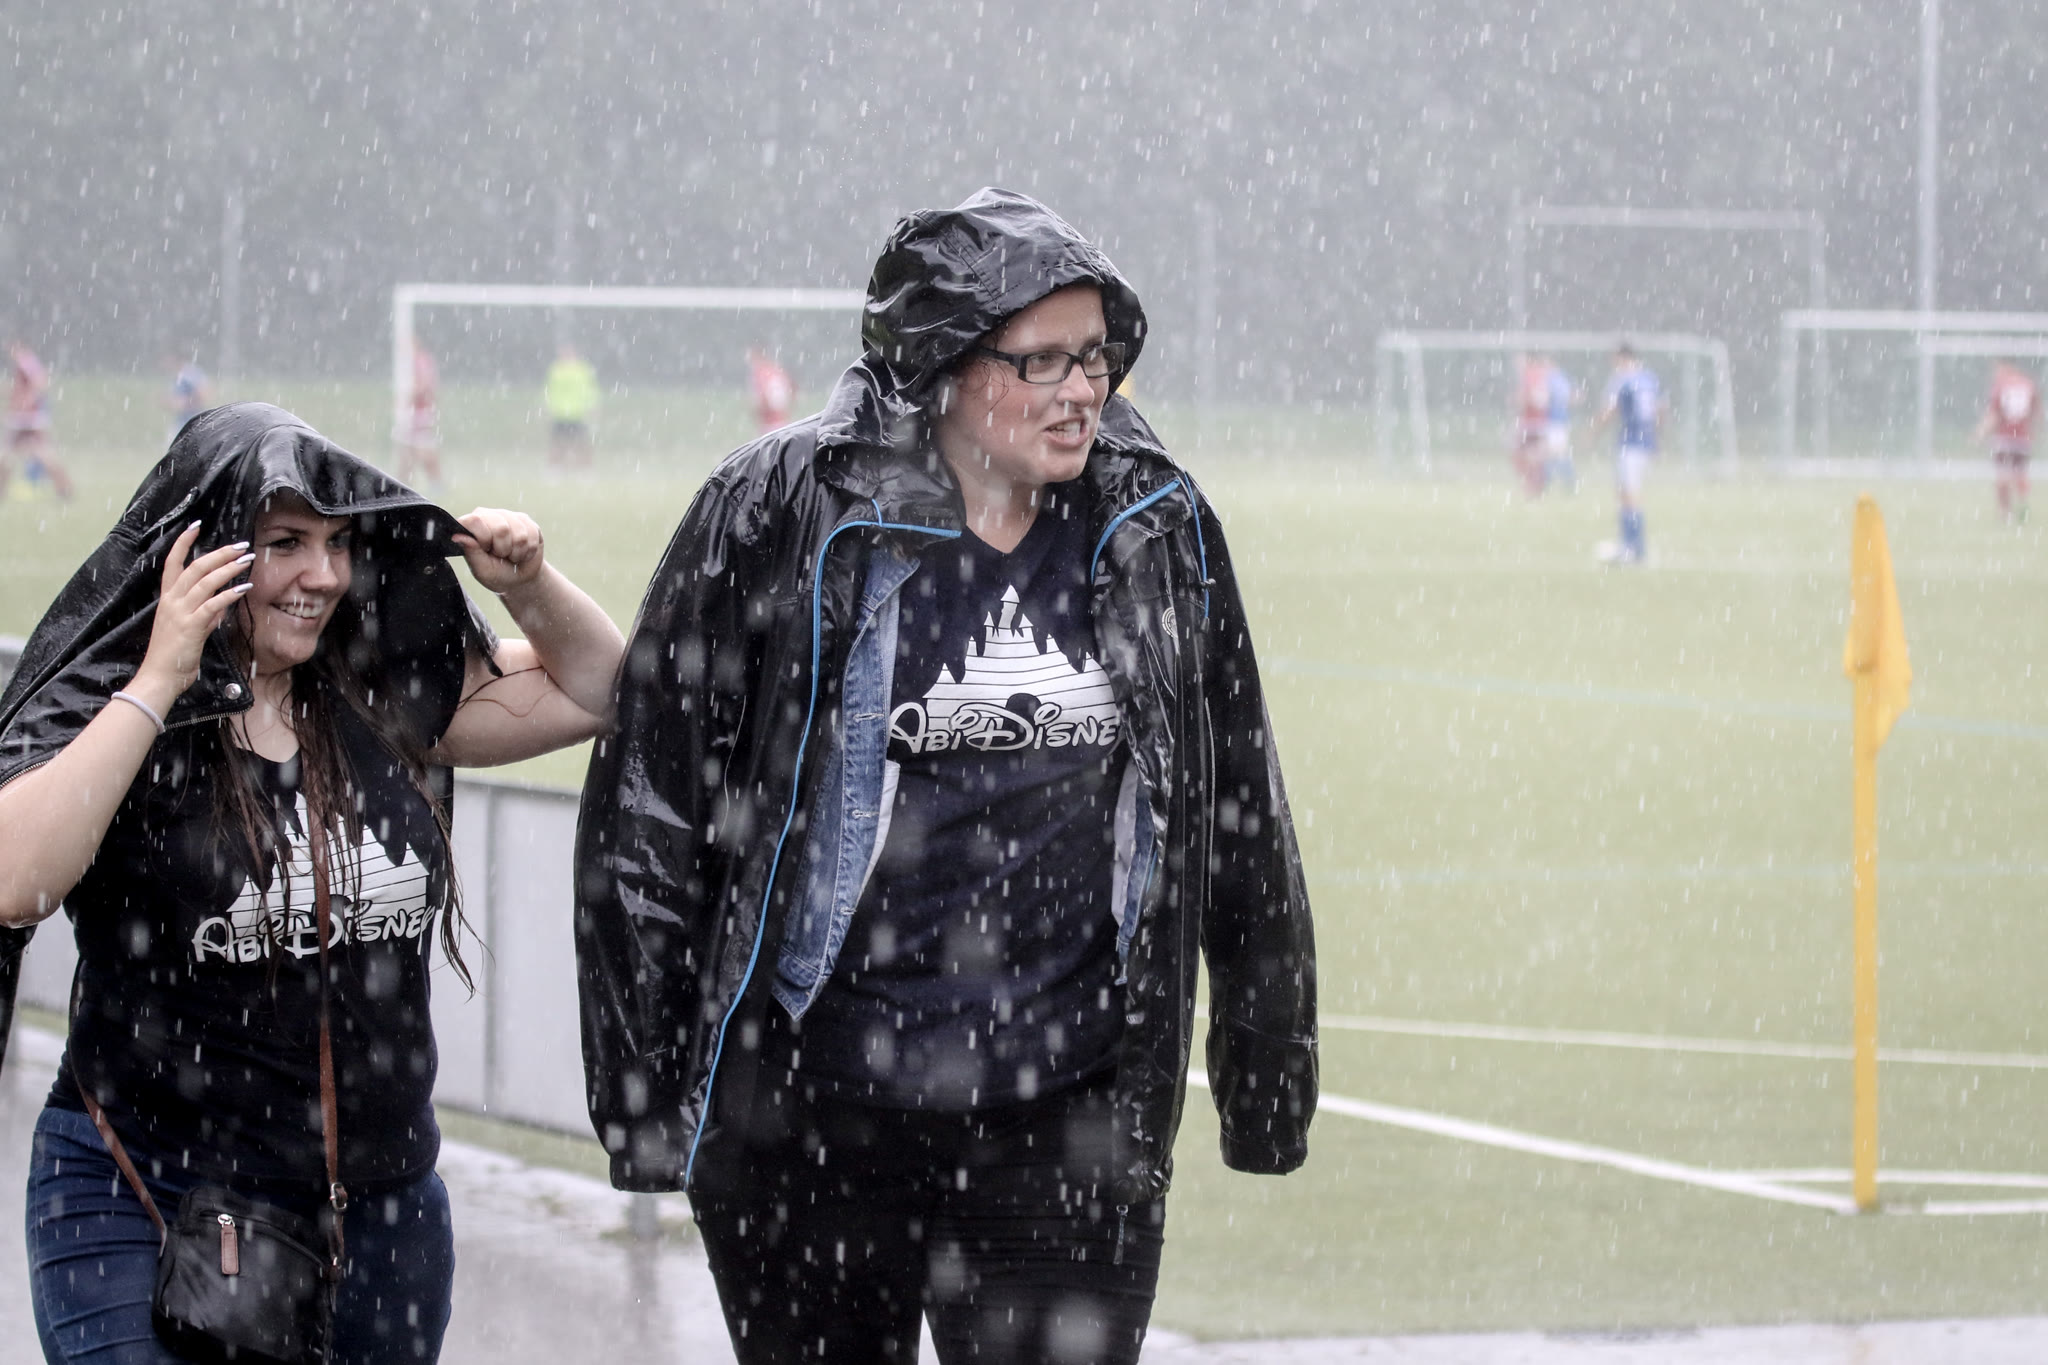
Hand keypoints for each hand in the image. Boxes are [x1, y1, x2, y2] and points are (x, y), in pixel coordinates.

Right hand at [133, 521, 253, 699]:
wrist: (159, 678)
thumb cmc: (173, 657)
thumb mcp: (190, 631)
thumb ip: (205, 616)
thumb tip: (223, 604)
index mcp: (167, 599)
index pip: (172, 563)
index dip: (182, 543)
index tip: (195, 526)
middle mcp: (171, 602)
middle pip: (194, 567)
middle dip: (219, 553)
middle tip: (240, 545)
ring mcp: (180, 613)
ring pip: (205, 581)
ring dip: (228, 568)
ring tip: (247, 560)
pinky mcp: (191, 626)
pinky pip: (212, 604)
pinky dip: (229, 594)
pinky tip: (245, 587)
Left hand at [453, 508, 545, 594]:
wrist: (520, 579)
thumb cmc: (496, 574)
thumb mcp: (481, 569)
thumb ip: (471, 552)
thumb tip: (457, 537)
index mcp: (472, 525)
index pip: (474, 520)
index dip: (483, 538)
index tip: (486, 550)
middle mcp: (490, 516)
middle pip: (501, 528)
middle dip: (503, 549)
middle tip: (500, 555)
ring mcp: (510, 516)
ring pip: (520, 534)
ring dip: (517, 552)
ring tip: (511, 555)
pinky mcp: (527, 522)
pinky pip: (532, 535)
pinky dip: (528, 550)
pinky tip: (522, 552)